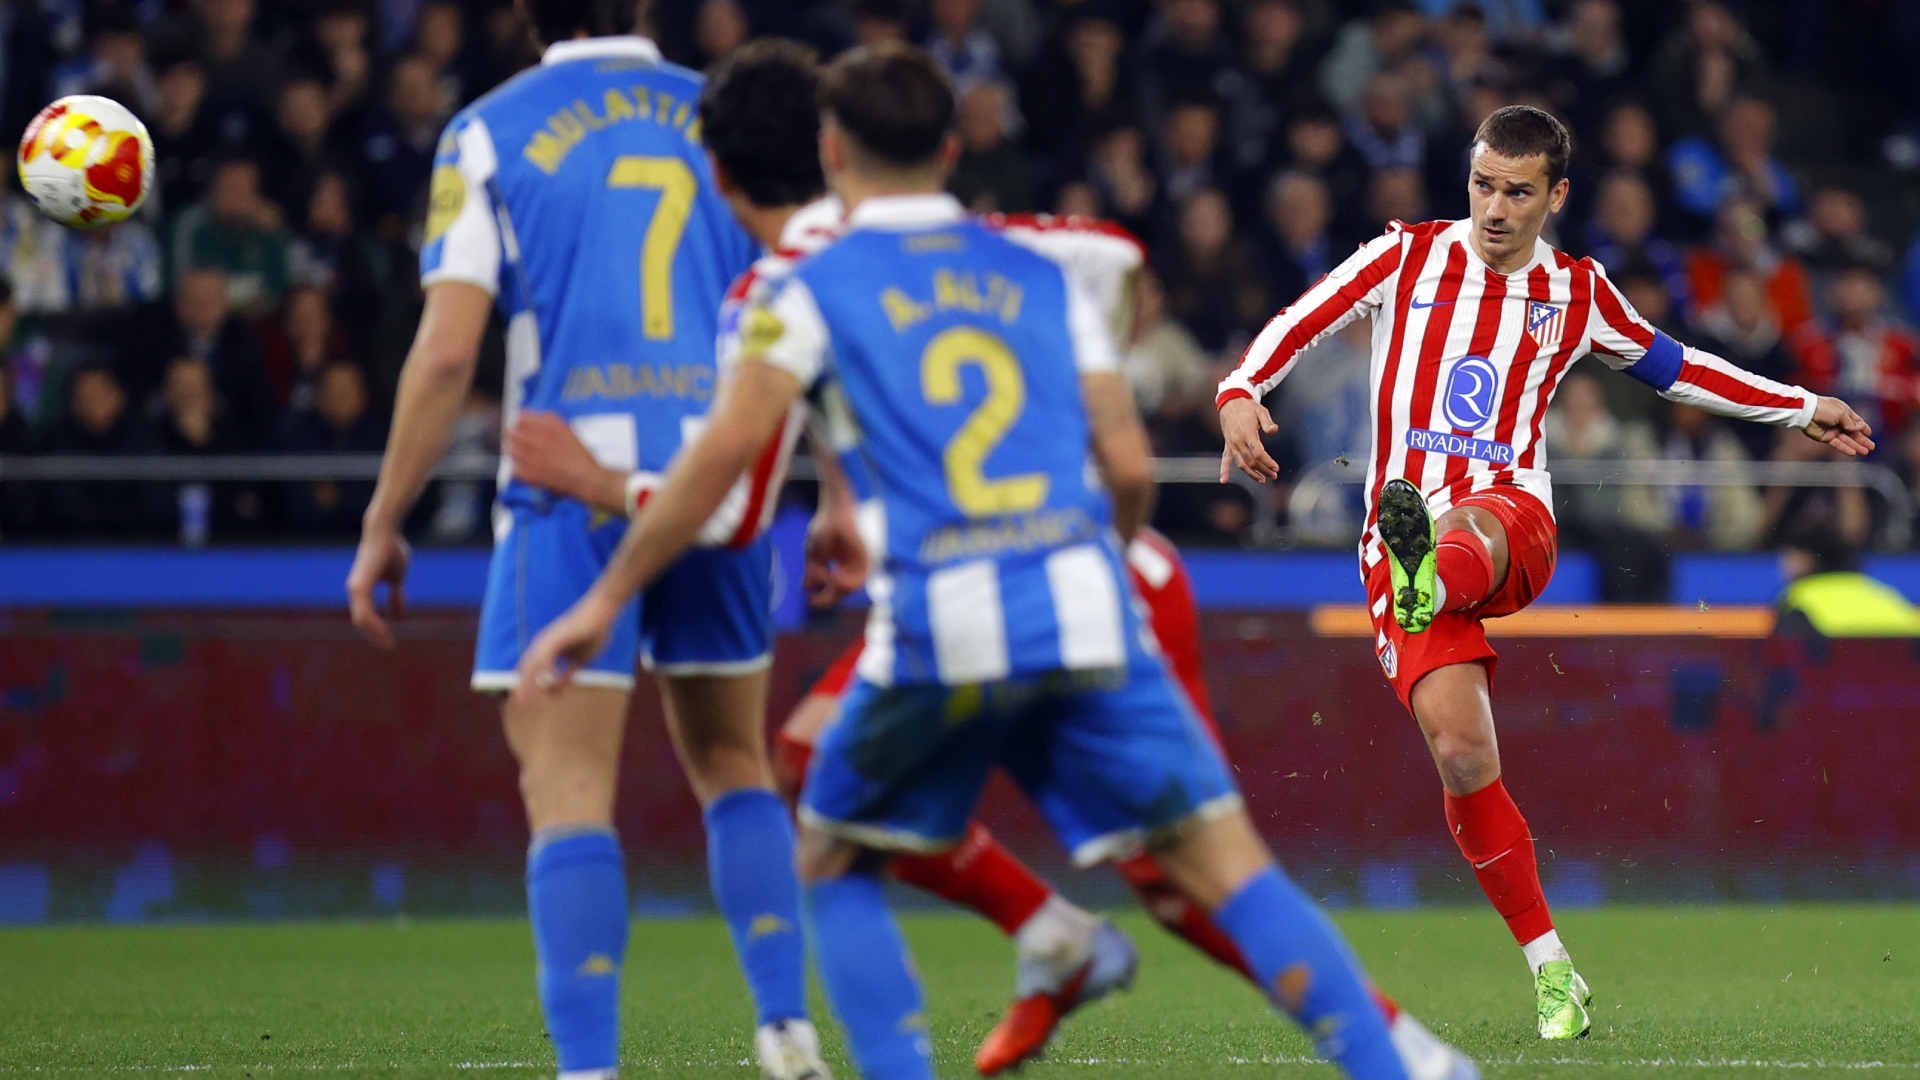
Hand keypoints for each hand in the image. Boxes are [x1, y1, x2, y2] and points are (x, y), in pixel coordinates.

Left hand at [347, 523, 410, 648]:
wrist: (385, 532)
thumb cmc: (391, 549)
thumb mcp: (397, 577)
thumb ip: (396, 596)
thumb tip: (399, 617)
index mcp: (362, 588)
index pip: (366, 615)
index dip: (377, 629)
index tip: (389, 640)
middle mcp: (355, 591)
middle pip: (362, 621)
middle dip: (375, 636)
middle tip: (388, 647)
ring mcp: (356, 589)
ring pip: (362, 621)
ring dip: (375, 635)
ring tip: (388, 645)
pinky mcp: (360, 587)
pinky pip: (365, 614)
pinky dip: (376, 626)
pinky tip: (388, 633)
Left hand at [507, 411, 613, 505]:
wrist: (585, 477)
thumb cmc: (579, 455)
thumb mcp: (567, 430)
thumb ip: (550, 422)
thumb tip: (534, 418)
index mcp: (548, 426)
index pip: (521, 416)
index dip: (519, 421)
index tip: (520, 426)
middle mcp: (538, 438)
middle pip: (511, 432)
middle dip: (513, 435)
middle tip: (517, 440)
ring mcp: (532, 456)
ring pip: (509, 449)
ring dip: (514, 451)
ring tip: (520, 455)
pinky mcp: (529, 473)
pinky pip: (513, 469)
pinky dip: (517, 469)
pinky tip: (525, 469)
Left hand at [513, 589, 621, 702]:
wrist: (602, 612)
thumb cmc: (594, 632)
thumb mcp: (581, 659)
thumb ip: (569, 672)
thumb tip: (560, 687)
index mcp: (547, 648)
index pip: (531, 669)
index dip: (528, 685)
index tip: (530, 701)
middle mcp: (542, 644)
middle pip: (526, 669)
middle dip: (523, 687)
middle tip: (521, 704)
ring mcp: (546, 641)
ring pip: (532, 667)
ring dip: (530, 685)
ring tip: (528, 700)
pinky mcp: (554, 639)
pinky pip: (543, 661)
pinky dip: (543, 675)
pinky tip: (548, 685)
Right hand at [804, 503, 867, 607]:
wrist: (835, 510)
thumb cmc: (823, 528)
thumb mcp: (813, 553)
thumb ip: (813, 572)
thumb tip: (806, 589)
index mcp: (839, 568)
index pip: (833, 591)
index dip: (822, 598)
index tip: (810, 600)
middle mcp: (850, 568)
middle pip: (842, 593)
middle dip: (827, 599)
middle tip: (814, 602)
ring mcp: (858, 564)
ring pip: (850, 588)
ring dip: (835, 589)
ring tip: (824, 581)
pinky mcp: (865, 558)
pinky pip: (859, 579)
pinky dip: (845, 582)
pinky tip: (834, 576)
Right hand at [1218, 396, 1280, 482]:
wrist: (1230, 401)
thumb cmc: (1247, 406)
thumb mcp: (1261, 411)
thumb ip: (1268, 422)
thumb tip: (1274, 430)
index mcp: (1246, 433)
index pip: (1258, 453)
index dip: (1267, 462)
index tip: (1276, 467)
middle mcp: (1237, 441)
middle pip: (1251, 461)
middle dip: (1263, 470)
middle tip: (1273, 475)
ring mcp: (1231, 444)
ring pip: (1241, 463)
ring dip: (1251, 473)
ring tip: (1261, 479)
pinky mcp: (1228, 444)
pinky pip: (1225, 459)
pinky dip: (1224, 470)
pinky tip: (1224, 480)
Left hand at [1803, 396, 1874, 456]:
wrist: (1806, 413)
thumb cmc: (1824, 409)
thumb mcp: (1841, 413)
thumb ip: (1851, 423)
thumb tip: (1860, 428)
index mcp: (1843, 412)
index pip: (1856, 421)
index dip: (1863, 427)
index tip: (1869, 433)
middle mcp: (1839, 421)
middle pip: (1853, 432)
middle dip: (1862, 440)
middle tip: (1871, 447)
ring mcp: (1832, 430)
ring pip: (1847, 439)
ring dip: (1856, 446)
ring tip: (1866, 452)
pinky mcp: (1825, 437)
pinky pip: (1837, 444)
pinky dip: (1845, 448)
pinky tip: (1853, 453)